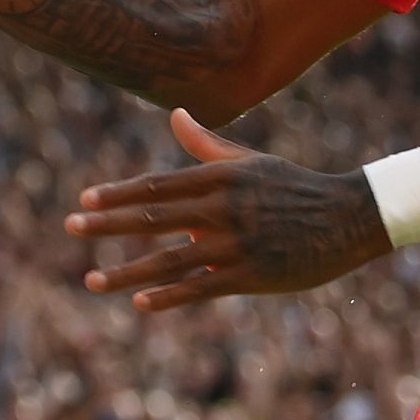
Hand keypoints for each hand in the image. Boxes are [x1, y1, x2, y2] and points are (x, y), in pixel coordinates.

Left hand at [64, 109, 389, 309]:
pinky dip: (169, 296)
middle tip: (71, 227)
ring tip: (91, 280)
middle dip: (107, 224)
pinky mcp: (251, 275)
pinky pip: (200, 288)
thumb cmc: (294, 187)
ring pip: (169, 260)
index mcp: (219, 178)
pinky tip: (140, 304)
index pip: (157, 185)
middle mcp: (221, 208)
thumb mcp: (250, 162)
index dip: (119, 193)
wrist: (348, 218)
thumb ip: (206, 145)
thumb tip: (175, 116)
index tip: (85, 198)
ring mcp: (235, 244)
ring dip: (127, 272)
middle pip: (152, 217)